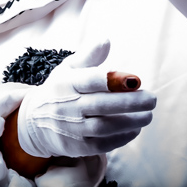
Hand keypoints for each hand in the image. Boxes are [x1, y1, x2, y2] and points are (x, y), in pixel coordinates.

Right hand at [16, 39, 155, 158]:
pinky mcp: (76, 146)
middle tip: (151, 99)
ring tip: (148, 115)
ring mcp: (70, 128)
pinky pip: (102, 144)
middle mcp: (66, 105)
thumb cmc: (59, 90)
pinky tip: (135, 129)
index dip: (113, 80)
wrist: (34, 122)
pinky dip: (121, 137)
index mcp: (65, 82)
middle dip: (129, 102)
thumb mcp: (68, 69)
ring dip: (130, 121)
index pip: (90, 80)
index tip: (135, 79)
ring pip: (103, 127)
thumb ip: (88, 56)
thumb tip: (106, 40)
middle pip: (101, 105)